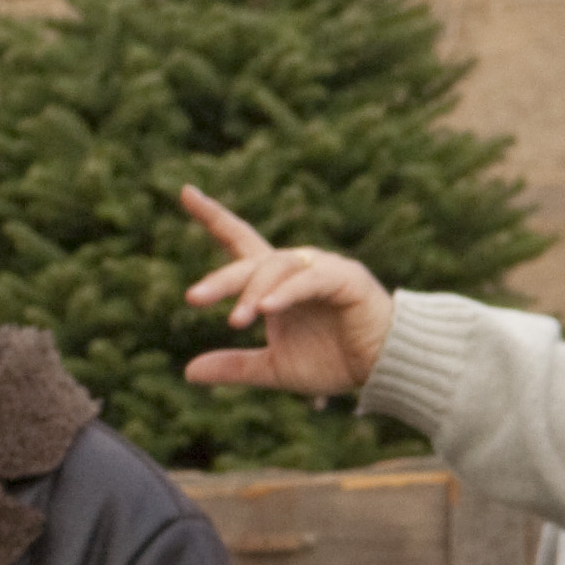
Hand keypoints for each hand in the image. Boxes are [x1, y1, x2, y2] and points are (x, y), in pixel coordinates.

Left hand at [181, 187, 395, 407]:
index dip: (213, 217)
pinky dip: (287, 292)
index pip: (239, 242)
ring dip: (254, 293)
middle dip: (221, 280)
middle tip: (192, 299)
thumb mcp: (273, 368)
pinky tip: (266, 309)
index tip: (185, 192)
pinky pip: (311, 279)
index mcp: (274, 282)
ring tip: (236, 321)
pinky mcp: (346, 278)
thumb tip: (187, 372)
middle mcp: (295, 267)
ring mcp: (321, 268)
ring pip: (278, 269)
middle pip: (251, 263)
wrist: (379, 367)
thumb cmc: (330, 360)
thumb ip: (234, 367)